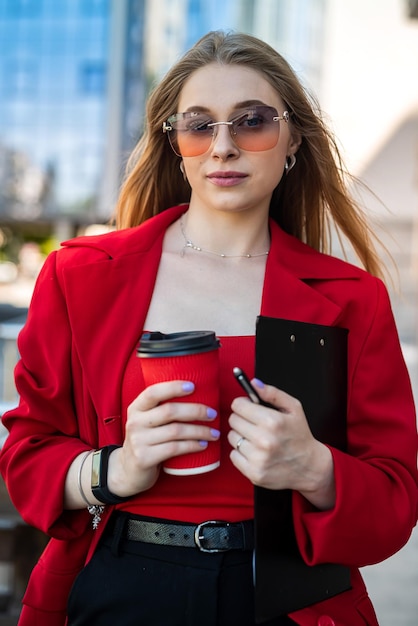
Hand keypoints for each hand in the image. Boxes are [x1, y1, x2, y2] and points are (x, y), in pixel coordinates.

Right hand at [107, 381, 218, 496]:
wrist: (128, 470)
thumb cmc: (147, 440)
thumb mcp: (147, 421)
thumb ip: (162, 408)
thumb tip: (198, 394)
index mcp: (136, 408)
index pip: (153, 392)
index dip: (173, 387)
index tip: (193, 386)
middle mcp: (135, 422)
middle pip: (170, 411)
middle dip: (196, 411)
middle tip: (212, 414)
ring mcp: (138, 441)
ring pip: (176, 431)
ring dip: (199, 431)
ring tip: (214, 433)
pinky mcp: (144, 458)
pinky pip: (174, 448)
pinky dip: (192, 445)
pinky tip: (203, 445)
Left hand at [228, 379, 334, 509]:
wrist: (309, 467)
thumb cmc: (300, 435)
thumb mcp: (293, 408)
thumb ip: (272, 393)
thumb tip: (253, 383)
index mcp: (272, 421)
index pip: (238, 405)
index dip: (243, 404)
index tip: (248, 408)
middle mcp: (263, 440)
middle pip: (233, 420)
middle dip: (242, 419)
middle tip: (254, 423)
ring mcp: (258, 459)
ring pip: (232, 437)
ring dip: (241, 436)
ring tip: (255, 438)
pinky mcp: (253, 473)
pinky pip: (233, 455)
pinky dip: (241, 452)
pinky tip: (255, 452)